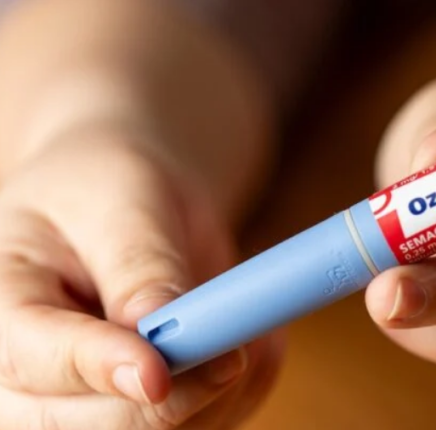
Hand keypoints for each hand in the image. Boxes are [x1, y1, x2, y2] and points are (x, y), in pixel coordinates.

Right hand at [0, 129, 282, 428]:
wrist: (121, 215)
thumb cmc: (106, 195)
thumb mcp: (119, 203)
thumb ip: (137, 264)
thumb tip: (159, 325)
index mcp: (1, 310)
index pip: (36, 360)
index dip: (100, 368)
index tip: (158, 371)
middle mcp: (27, 382)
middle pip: (95, 425)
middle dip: (177, 392)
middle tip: (236, 344)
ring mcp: (83, 409)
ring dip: (220, 391)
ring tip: (241, 319)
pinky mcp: (142, 416)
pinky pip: (208, 425)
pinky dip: (241, 391)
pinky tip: (244, 339)